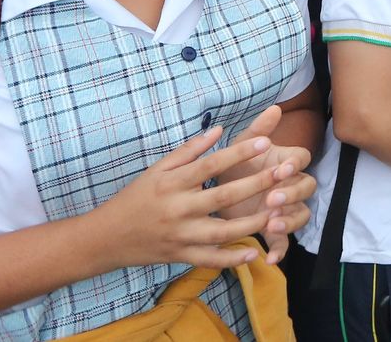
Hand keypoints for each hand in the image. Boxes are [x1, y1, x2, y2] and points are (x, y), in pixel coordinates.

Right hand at [84, 126, 284, 273]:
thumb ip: (189, 150)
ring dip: (252, 223)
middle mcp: (178, 210)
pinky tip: (253, 253)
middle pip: (223, 196)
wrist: (106, 238)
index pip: (211, 165)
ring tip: (278, 212)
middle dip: (256, 185)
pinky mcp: (179, 256)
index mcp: (172, 183)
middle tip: (284, 173)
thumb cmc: (135, 197)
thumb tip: (219, 129)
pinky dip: (231, 259)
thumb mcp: (157, 169)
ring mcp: (180, 236)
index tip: (265, 142)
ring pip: (222, 232)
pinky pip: (209, 260)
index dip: (239, 153)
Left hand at [214, 106, 315, 263]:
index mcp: (285, 162)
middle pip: (308, 187)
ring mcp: (285, 209)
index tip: (282, 168)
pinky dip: (279, 251)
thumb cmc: (231, 164)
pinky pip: (284, 243)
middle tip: (272, 198)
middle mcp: (290, 185)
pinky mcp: (273, 229)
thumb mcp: (239, 147)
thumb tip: (274, 107)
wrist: (213, 191)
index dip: (295, 164)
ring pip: (301, 215)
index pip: (302, 159)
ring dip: (290, 220)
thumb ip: (257, 130)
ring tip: (271, 224)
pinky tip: (268, 258)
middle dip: (292, 193)